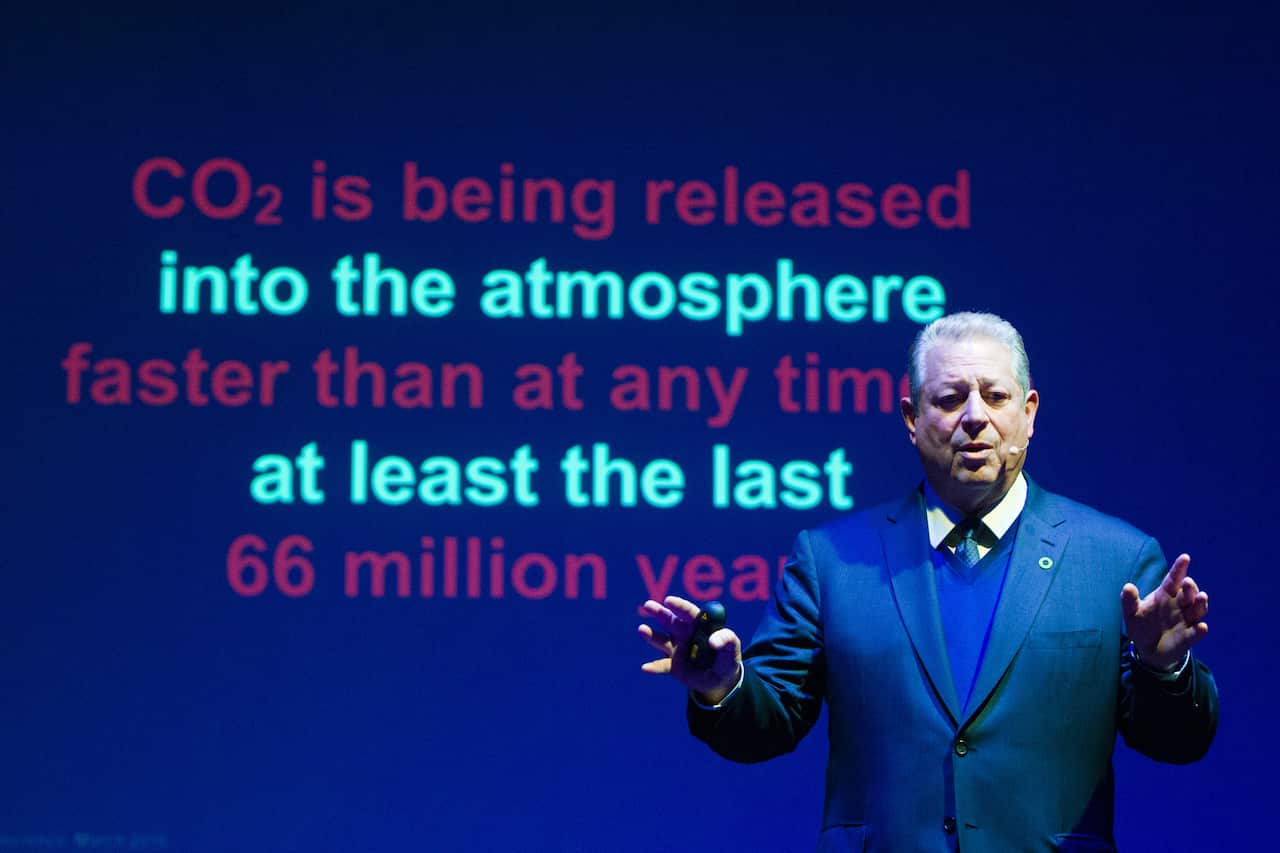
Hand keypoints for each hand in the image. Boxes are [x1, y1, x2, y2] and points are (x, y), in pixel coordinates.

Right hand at [638, 595, 741, 704]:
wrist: (721, 680)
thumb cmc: (727, 659)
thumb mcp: (732, 649)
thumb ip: (727, 640)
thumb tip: (713, 641)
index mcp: (699, 626)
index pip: (689, 612)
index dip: (679, 606)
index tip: (669, 601)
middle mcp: (685, 635)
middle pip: (671, 621)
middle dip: (659, 613)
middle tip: (647, 605)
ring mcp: (677, 650)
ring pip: (662, 640)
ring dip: (651, 635)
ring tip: (642, 630)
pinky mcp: (674, 666)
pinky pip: (663, 666)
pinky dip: (654, 667)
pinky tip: (645, 668)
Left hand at [1121, 553, 1209, 671]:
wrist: (1148, 649)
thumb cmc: (1141, 625)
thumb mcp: (1132, 612)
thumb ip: (1129, 600)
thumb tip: (1127, 586)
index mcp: (1165, 595)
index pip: (1173, 579)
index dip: (1179, 568)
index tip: (1185, 557)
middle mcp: (1179, 605)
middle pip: (1188, 593)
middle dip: (1189, 587)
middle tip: (1187, 582)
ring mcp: (1186, 620)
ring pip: (1197, 609)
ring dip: (1200, 604)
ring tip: (1201, 597)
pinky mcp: (1188, 637)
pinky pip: (1196, 633)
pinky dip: (1199, 631)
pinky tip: (1201, 627)